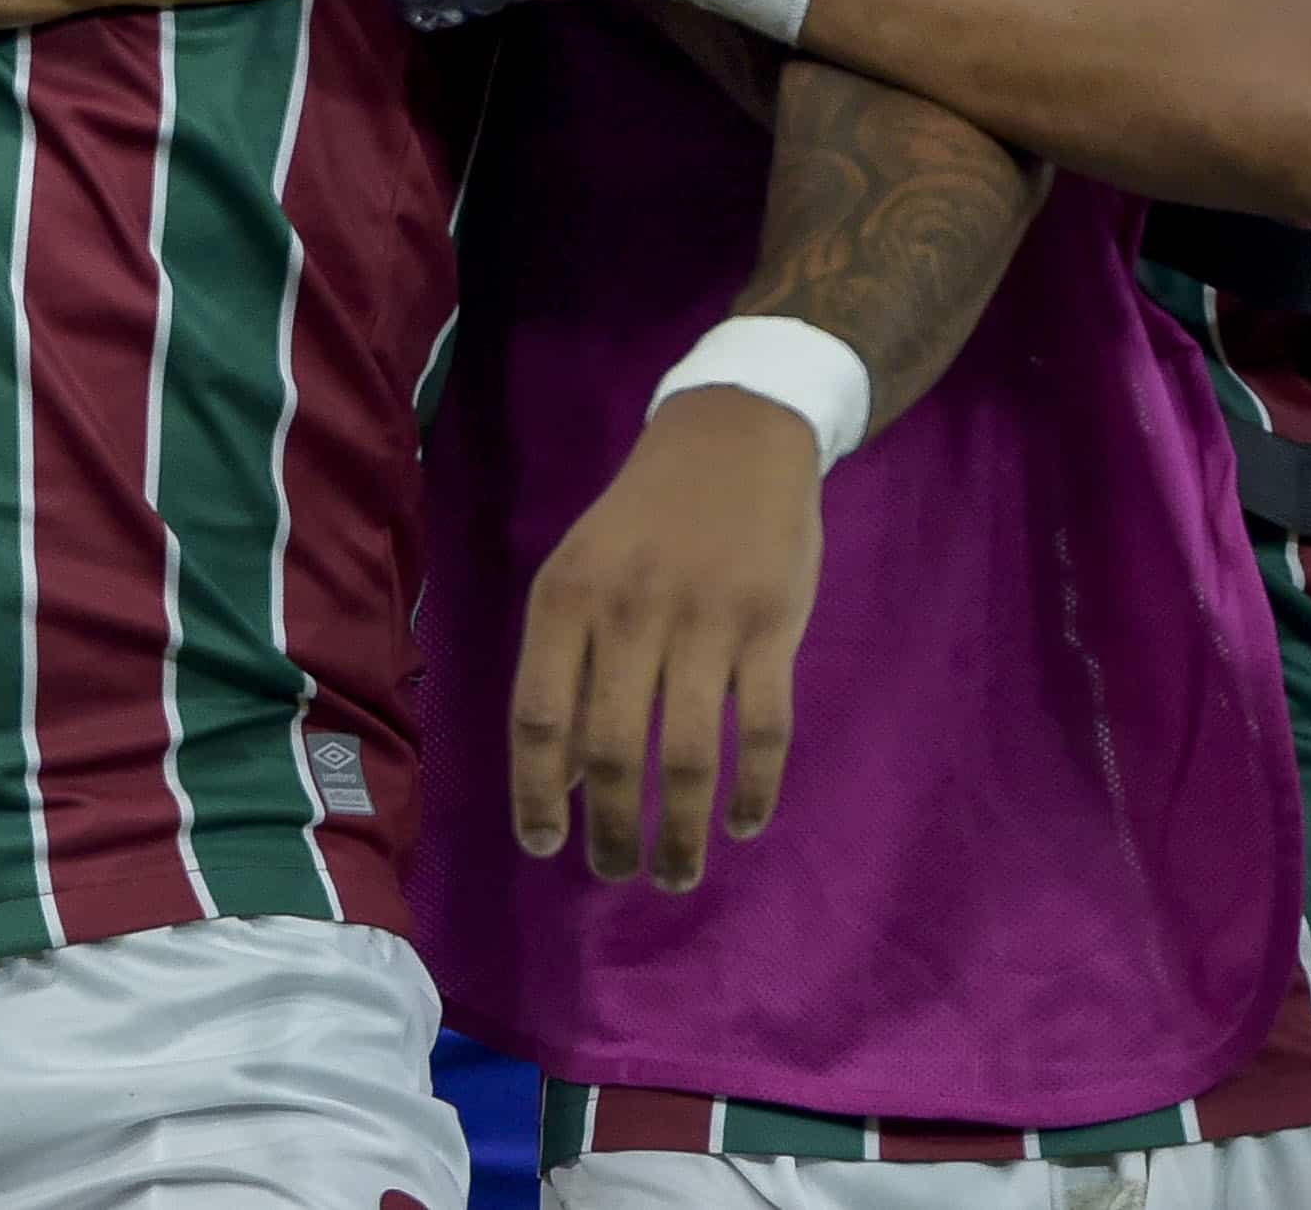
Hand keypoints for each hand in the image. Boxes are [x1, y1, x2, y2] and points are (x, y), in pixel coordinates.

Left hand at [511, 389, 824, 892]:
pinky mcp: (772, 629)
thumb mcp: (582, 570)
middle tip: (618, 872)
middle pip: (612, 748)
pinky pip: (764, 730)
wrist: (733, 438)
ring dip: (679, 830)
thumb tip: (563, 778)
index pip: (540, 715)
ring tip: (675, 872)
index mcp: (566, 598)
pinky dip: (755, 789)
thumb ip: (567, 663)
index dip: (537, 791)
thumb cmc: (644, 520)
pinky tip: (744, 822)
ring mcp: (705, 621)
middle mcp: (628, 612)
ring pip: (688, 754)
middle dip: (613, 828)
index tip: (543, 845)